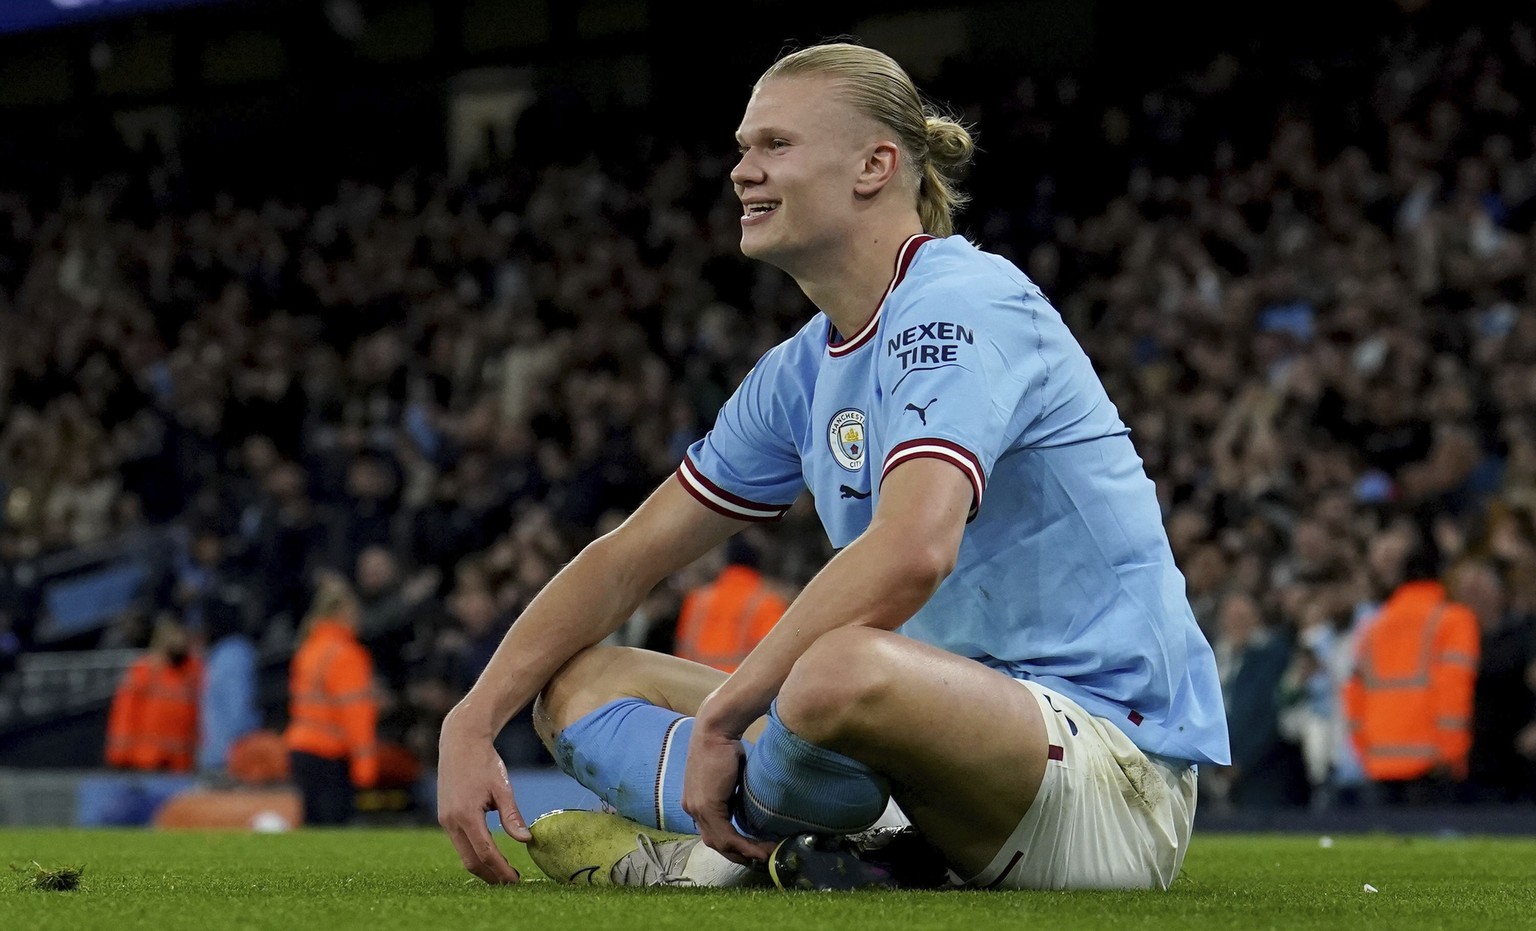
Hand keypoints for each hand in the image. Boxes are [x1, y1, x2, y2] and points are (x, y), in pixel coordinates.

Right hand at [437, 708, 528, 884]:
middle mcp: (451, 821)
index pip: (485, 852)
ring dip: (482, 866)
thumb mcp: (502, 788)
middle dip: (490, 875)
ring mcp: (445, 820)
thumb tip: (526, 840)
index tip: (515, 880)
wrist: (460, 742)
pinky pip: (459, 842)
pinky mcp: (445, 817)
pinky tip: (489, 854)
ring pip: (463, 854)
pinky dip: (474, 852)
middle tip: (511, 882)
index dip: (501, 869)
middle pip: (470, 860)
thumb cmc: (484, 762)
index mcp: (466, 815)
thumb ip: (512, 816)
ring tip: (503, 872)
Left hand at [680, 722, 774, 865]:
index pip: (712, 832)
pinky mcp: (708, 806)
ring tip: (765, 855)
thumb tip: (746, 807)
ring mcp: (697, 808)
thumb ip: (732, 795)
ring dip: (744, 853)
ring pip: (720, 843)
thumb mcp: (729, 778)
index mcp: (695, 802)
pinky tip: (760, 849)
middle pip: (714, 842)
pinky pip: (726, 835)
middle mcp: (692, 808)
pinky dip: (744, 845)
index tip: (753, 848)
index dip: (732, 845)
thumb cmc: (725, 746)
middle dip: (738, 854)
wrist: (716, 730)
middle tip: (760, 858)